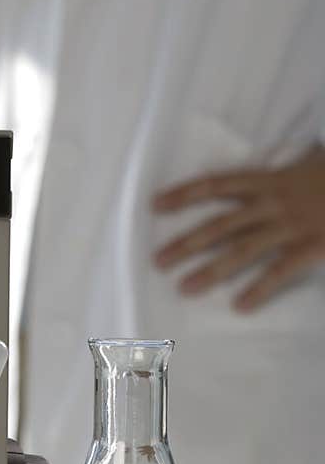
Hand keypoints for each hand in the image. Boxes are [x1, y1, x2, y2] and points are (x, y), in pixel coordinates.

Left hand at [152, 147, 324, 311]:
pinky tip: (240, 307)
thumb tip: (292, 157)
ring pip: (242, 249)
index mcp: (269, 179)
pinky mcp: (311, 245)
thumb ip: (292, 164)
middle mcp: (273, 202)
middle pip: (219, 224)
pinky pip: (281, 270)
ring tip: (184, 287)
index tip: (155, 204)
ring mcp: (291, 225)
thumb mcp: (312, 159)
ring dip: (211, 270)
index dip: (184, 194)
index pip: (216, 185)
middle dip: (186, 242)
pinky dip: (260, 289)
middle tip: (157, 261)